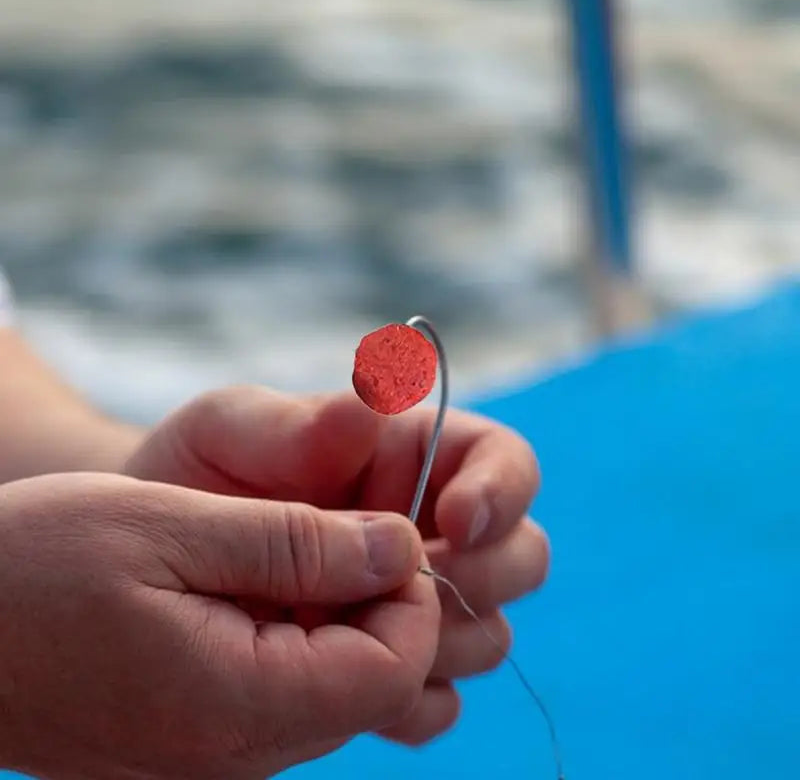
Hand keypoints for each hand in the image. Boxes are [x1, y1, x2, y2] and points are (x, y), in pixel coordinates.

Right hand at [0, 472, 438, 778]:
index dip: (411, 592)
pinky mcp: (199, 737)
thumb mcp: (172, 526)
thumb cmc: (34, 567)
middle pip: (374, 683)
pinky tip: (258, 581)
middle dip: (381, 600)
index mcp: (237, 709)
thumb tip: (401, 547)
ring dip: (339, 611)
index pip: (396, 669)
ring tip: (294, 546)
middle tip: (336, 528)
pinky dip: (298, 631)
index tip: (378, 528)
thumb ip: (298, 543)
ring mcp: (217, 756)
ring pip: (335, 686)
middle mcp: (237, 756)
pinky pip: (287, 691)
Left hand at [124, 385, 548, 745]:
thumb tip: (371, 405)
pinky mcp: (386, 666)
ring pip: (489, 634)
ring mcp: (413, 604)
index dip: (501, 490)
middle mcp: (429, 530)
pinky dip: (409, 702)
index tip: (459, 519)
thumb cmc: (198, 471)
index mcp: (411, 457)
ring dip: (447, 643)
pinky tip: (346, 690)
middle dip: (485, 575)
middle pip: (521, 555)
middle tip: (411, 586)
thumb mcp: (230, 430)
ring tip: (357, 634)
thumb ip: (299, 422)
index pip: (503, 461)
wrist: (156, 560)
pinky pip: (436, 703)